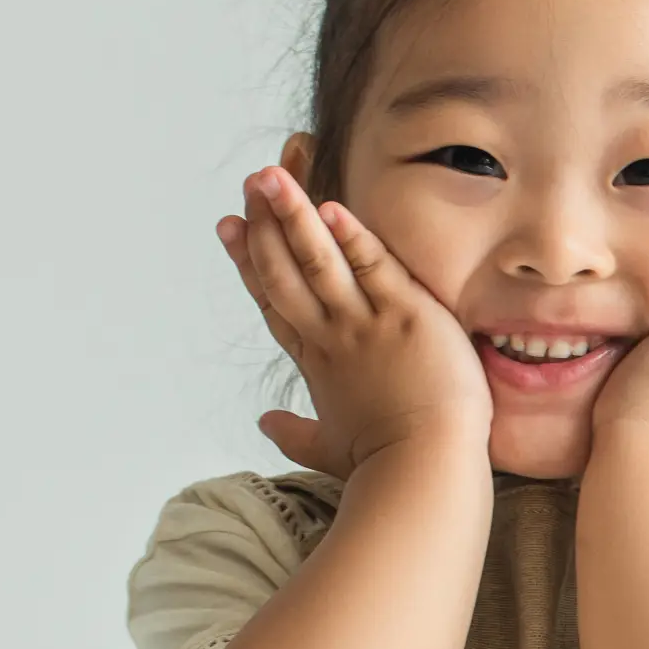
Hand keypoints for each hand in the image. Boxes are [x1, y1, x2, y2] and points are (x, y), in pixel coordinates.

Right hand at [217, 166, 491, 475]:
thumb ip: (295, 433)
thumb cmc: (385, 465)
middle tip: (248, 182)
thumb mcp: (330, 447)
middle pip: (284, 271)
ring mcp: (364, 325)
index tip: (227, 227)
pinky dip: (350, 235)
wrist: (422, 472)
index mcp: (316, 362)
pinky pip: (372, 266)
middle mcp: (331, 337)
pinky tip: (328, 204)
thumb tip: (265, 425)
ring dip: (290, 215)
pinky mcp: (405, 316)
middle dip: (263, 223)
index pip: (274, 300)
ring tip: (270, 175)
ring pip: (316, 260)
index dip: (248, 261)